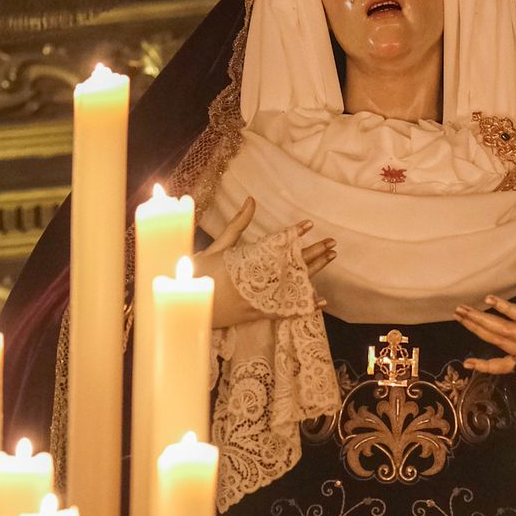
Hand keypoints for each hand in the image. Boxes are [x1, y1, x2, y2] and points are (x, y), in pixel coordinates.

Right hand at [198, 197, 334, 328]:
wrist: (184, 306)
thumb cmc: (197, 273)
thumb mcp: (216, 246)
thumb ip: (236, 225)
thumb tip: (251, 201)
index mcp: (244, 262)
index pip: (275, 246)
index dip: (293, 235)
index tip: (309, 224)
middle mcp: (254, 281)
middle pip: (291, 266)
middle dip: (313, 252)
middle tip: (331, 242)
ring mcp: (257, 300)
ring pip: (292, 286)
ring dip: (313, 272)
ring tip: (330, 258)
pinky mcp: (256, 314)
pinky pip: (285, 311)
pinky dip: (303, 306)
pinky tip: (321, 300)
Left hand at [456, 261, 515, 376]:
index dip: (507, 308)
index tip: (488, 298)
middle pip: (506, 332)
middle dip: (481, 320)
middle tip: (460, 309)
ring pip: (502, 345)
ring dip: (480, 333)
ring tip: (461, 320)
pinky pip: (507, 367)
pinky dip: (488, 366)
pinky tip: (469, 362)